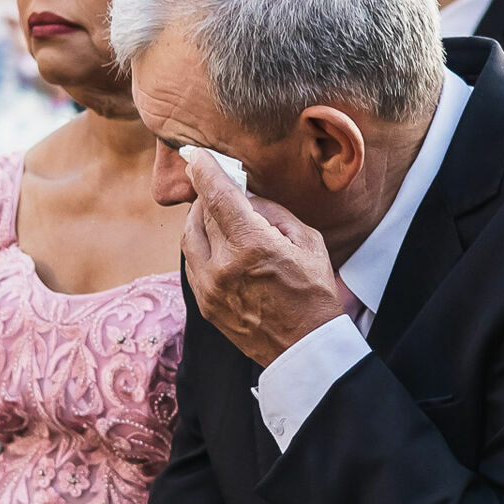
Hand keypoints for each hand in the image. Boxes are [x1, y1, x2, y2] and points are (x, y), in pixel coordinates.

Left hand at [180, 149, 345, 366]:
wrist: (305, 348)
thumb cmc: (314, 292)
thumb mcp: (307, 241)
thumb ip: (272, 212)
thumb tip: (246, 197)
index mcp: (252, 246)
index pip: (217, 196)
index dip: (204, 170)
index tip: (195, 154)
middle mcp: (222, 265)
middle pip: (201, 214)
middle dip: (209, 196)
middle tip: (221, 188)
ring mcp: (209, 287)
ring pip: (189, 237)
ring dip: (200, 219)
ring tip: (218, 214)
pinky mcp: (204, 303)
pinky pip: (192, 262)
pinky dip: (201, 245)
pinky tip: (218, 243)